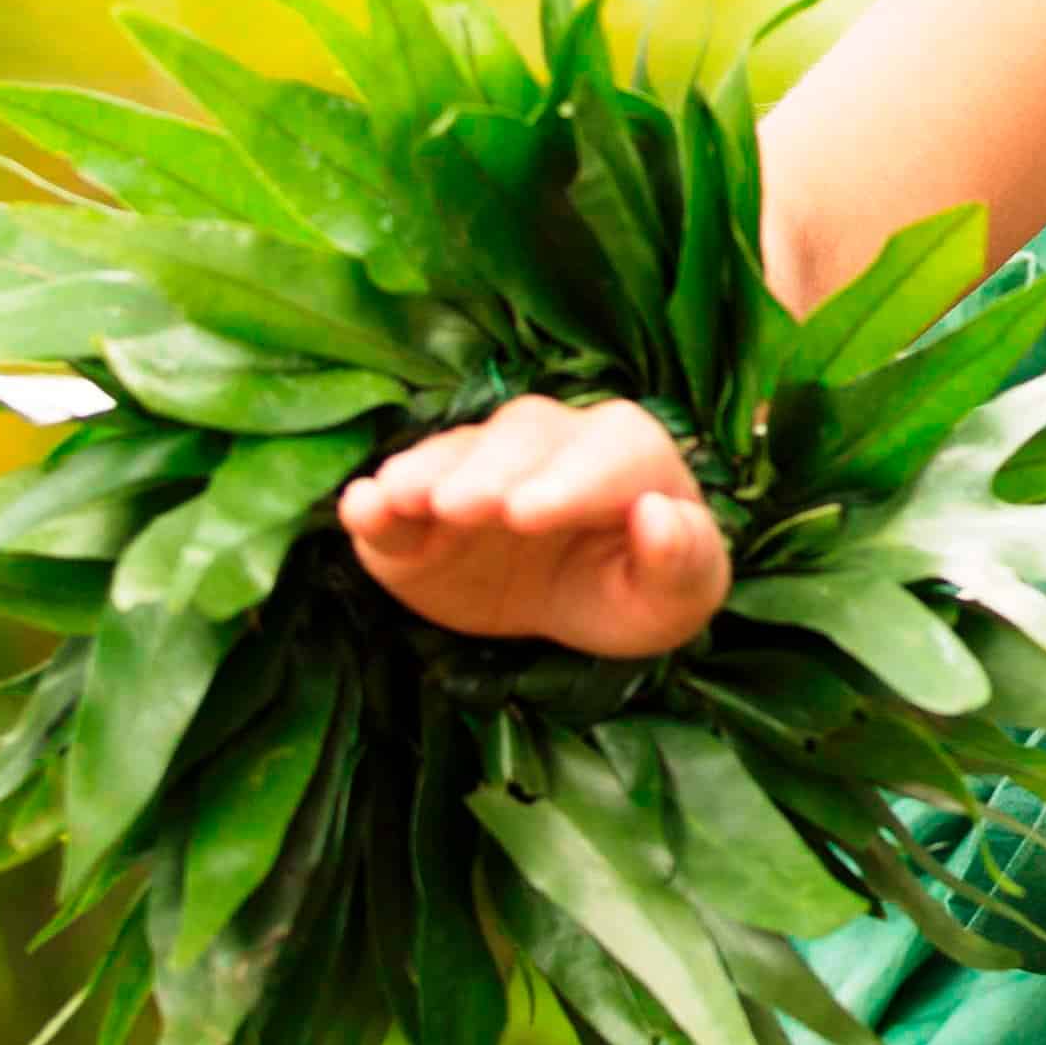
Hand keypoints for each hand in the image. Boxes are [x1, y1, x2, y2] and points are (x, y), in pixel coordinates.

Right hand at [336, 393, 730, 658]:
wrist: (568, 607)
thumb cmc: (634, 591)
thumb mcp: (676, 597)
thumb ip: (684, 559)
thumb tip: (661, 514)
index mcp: (629, 456)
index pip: (612, 450)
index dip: (572, 478)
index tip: (530, 513)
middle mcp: (552, 444)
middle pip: (525, 437)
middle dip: (491, 469)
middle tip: (461, 507)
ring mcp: (480, 469)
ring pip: (457, 452)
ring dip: (427, 473)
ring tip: (400, 499)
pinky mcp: (420, 512)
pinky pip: (395, 495)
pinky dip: (374, 502)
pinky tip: (361, 507)